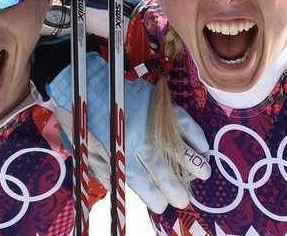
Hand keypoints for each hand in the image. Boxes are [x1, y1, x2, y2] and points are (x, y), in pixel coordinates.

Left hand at [46, 52, 210, 212]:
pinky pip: (183, 122)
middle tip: (183, 198)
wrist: (86, 82)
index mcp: (119, 154)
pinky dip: (196, 135)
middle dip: (177, 189)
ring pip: (179, 149)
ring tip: (202, 174)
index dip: (154, 197)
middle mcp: (138, 140)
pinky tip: (203, 147)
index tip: (161, 205)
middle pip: (164, 172)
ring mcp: (151, 122)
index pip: (142, 183)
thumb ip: (106, 170)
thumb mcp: (87, 150)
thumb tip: (123, 189)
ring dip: (194, 164)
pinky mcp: (158, 104)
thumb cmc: (83, 119)